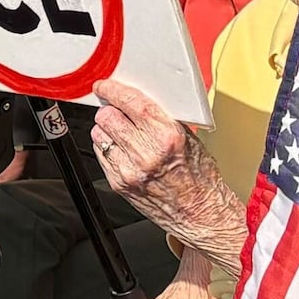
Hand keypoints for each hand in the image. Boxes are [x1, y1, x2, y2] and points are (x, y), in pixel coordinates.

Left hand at [86, 78, 229, 242]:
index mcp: (166, 136)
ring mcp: (129, 170)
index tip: (105, 85)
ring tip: (125, 136)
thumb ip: (161, 118)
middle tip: (120, 114)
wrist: (199, 213)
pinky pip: (100, 154)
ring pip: (99, 134)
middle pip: (107, 116)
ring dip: (108, 130)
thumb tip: (137, 100)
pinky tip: (124, 152)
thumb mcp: (189, 138)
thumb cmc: (199, 178)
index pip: (129, 102)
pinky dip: (108, 148)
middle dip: (111, 111)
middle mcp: (146, 153)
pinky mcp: (119, 183)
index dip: (113, 90)